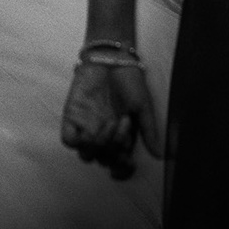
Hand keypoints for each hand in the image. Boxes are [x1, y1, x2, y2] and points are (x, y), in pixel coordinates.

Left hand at [62, 61, 161, 179]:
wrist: (112, 58)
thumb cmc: (129, 80)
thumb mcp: (143, 106)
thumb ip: (149, 130)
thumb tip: (159, 156)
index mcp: (120, 137)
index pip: (118, 163)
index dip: (122, 170)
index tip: (128, 162)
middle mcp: (103, 136)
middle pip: (103, 160)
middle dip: (114, 150)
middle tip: (124, 125)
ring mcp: (86, 127)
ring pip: (86, 155)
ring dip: (100, 145)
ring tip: (110, 123)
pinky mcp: (72, 118)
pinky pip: (69, 140)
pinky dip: (79, 141)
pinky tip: (91, 128)